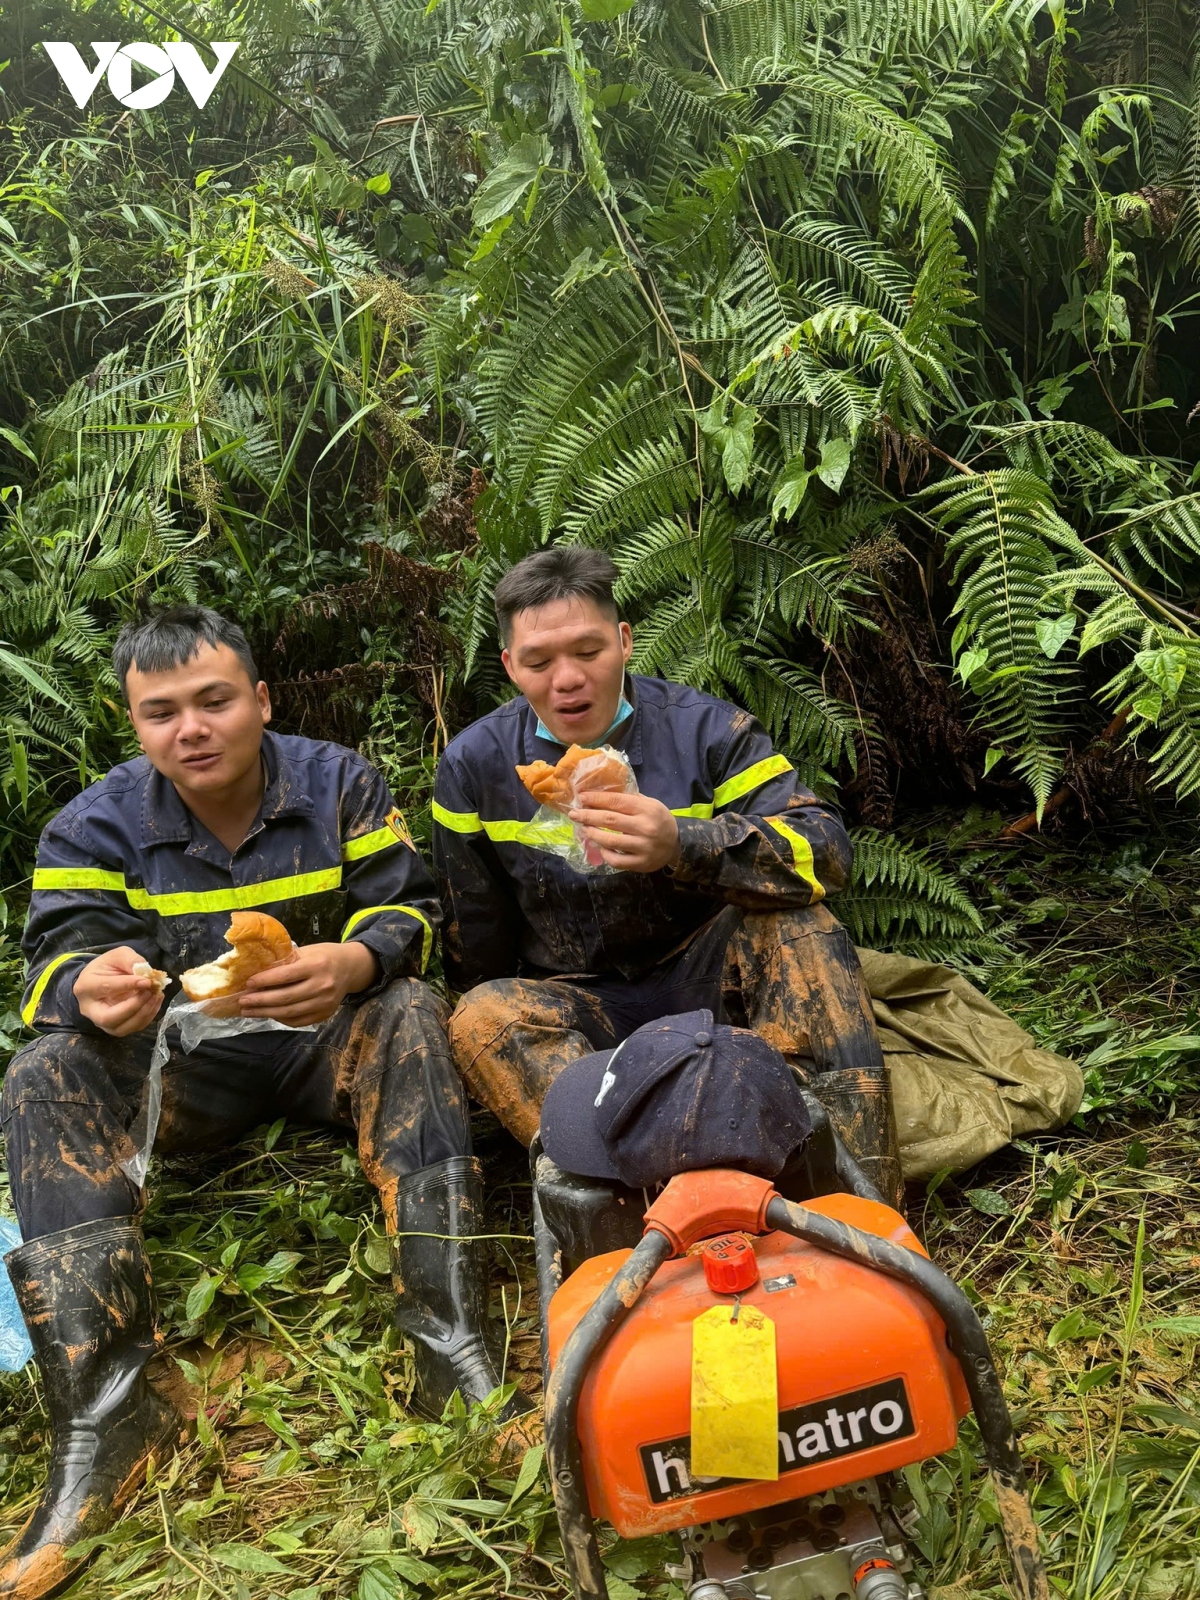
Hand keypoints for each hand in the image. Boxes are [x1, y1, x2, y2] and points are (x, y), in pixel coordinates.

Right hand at [74, 946, 164, 1036]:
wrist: (102, 979)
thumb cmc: (108, 967)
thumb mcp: (117, 955)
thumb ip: (130, 960)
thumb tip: (146, 973)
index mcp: (86, 986)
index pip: (106, 988)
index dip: (129, 985)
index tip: (148, 981)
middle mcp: (90, 1009)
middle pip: (108, 1018)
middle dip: (133, 1006)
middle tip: (149, 992)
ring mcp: (101, 1022)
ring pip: (120, 1029)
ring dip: (143, 1014)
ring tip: (156, 996)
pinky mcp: (115, 1028)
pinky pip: (132, 1029)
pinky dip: (148, 1017)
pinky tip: (155, 1002)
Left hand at [238, 941, 378, 1026]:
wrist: (350, 968)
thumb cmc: (324, 956)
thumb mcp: (307, 952)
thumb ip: (287, 962)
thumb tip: (257, 973)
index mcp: (317, 965)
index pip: (286, 976)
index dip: (264, 981)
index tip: (248, 983)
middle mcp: (322, 985)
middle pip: (285, 998)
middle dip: (260, 1001)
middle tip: (242, 1001)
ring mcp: (325, 1003)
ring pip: (289, 1012)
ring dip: (266, 1013)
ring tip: (249, 1011)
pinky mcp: (325, 1014)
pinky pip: (298, 1021)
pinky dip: (281, 1019)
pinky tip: (268, 1014)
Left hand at [568, 790, 680, 872]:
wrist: (677, 845)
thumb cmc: (659, 820)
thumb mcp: (650, 804)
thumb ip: (629, 799)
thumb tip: (600, 792)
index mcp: (646, 809)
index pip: (615, 802)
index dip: (596, 799)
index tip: (581, 797)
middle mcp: (645, 827)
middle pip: (609, 820)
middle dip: (587, 816)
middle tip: (573, 814)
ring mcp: (642, 847)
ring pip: (609, 841)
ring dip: (592, 834)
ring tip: (583, 829)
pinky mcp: (640, 863)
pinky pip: (616, 860)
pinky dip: (604, 853)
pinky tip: (599, 847)